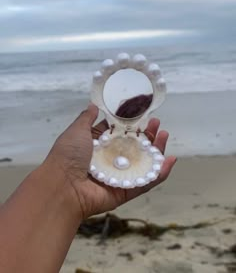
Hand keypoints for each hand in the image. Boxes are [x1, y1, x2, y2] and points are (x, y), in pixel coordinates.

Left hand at [44, 104, 176, 219]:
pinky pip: (146, 182)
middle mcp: (110, 161)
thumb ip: (86, 118)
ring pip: (143, 163)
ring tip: (164, 135)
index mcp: (99, 146)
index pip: (120, 134)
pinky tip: (170, 160)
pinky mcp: (126, 192)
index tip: (143, 115)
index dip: (132, 124)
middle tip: (157, 124)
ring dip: (156, 151)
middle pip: (134, 147)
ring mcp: (119, 176)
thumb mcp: (76, 131)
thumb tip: (93, 105)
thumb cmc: (68, 155)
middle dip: (147, 135)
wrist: (63, 186)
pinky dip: (160, 173)